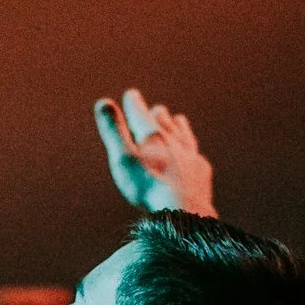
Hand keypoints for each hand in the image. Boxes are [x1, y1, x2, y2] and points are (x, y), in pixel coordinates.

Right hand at [94, 89, 217, 217]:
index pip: (140, 112)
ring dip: (177, 125)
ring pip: (183, 134)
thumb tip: (103, 102)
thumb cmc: (147, 185)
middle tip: (154, 109)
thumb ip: (114, 130)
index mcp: (152, 135)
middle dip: (157, 114)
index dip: (133, 102)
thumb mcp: (122, 157)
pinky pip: (196, 155)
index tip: (131, 95)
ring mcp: (189, 154)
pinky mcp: (200, 171)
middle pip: (164, 120)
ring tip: (176, 119)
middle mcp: (173, 140)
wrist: (183, 210)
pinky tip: (193, 154)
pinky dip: (191, 150)